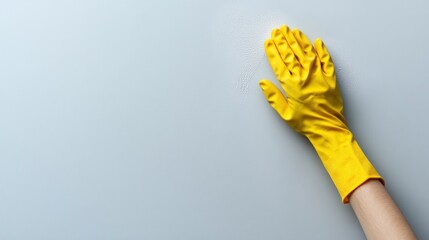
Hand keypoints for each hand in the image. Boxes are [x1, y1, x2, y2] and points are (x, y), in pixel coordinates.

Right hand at [259, 25, 347, 140]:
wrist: (328, 128)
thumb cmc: (306, 123)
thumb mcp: (285, 114)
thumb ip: (273, 97)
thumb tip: (263, 83)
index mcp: (292, 86)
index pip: (279, 64)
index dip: (273, 51)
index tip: (268, 42)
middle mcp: (304, 77)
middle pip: (292, 54)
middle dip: (283, 41)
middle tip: (278, 31)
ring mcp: (318, 76)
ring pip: (307, 53)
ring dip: (299, 41)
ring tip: (293, 31)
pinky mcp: (330, 78)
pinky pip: (326, 60)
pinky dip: (322, 50)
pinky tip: (317, 42)